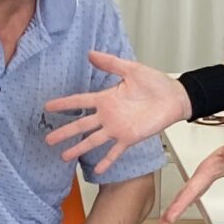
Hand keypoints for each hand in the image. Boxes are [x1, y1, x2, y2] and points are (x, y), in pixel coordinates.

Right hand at [44, 50, 190, 173]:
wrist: (175, 97)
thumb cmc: (156, 83)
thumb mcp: (132, 69)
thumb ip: (111, 64)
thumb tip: (91, 53)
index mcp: (107, 98)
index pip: (80, 101)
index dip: (64, 104)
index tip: (48, 106)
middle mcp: (109, 115)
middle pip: (81, 124)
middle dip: (65, 132)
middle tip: (49, 139)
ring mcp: (117, 128)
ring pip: (93, 140)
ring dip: (79, 148)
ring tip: (64, 156)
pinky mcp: (129, 138)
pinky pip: (115, 151)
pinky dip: (107, 160)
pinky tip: (98, 169)